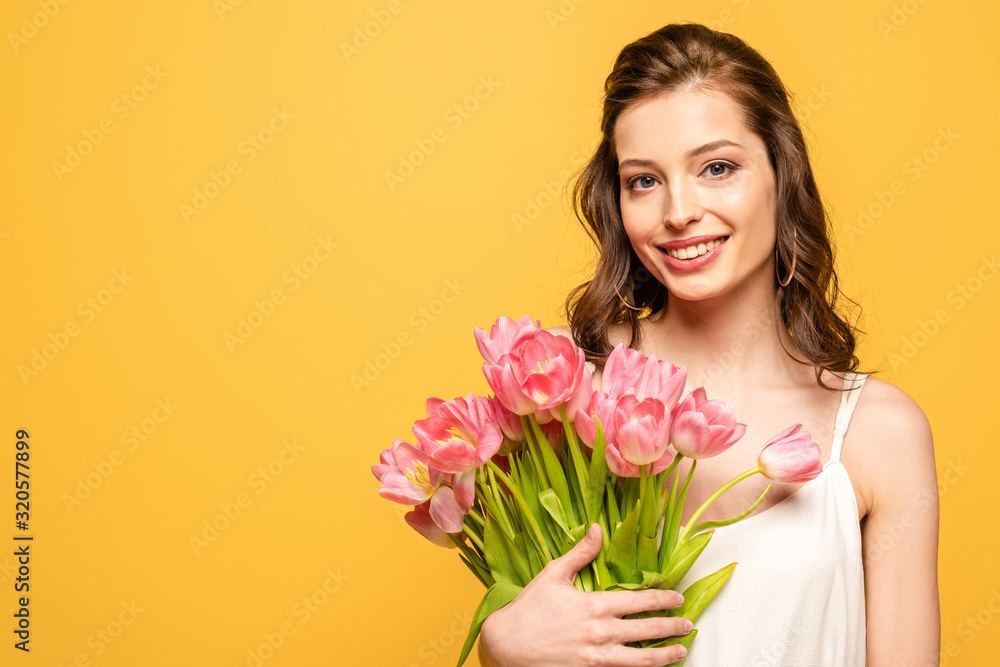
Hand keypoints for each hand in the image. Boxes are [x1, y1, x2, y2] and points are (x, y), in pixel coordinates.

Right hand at [478, 524, 690, 665]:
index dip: (663, 599)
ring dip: (666, 654)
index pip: (641, 601)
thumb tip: (598, 528)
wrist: (506, 643)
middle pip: (648, 630)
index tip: (677, 598)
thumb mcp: (554, 574)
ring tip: (681, 650)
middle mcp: (602, 631)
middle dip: (673, 626)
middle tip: (688, 624)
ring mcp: (597, 656)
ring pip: (642, 659)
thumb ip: (580, 552)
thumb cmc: (529, 608)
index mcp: (596, 604)